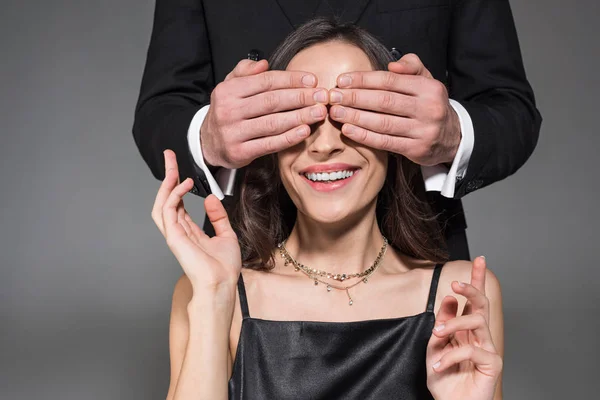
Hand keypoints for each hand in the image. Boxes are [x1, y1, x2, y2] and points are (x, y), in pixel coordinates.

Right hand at [151, 150, 241, 293]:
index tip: (181, 168)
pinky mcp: (173, 236)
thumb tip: (211, 198)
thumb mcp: (226, 235)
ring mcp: (174, 233)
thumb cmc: (224, 268)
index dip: (178, 184)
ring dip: (166, 181)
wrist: (222, 284)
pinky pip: (168, 209)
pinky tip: (184, 184)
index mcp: (189, 231)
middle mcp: (178, 231)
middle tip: (170, 156)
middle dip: (168, 176)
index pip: (179, 203)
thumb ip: (218, 216)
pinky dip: (174, 194)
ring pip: (162, 201)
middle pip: (167, 198)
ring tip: (172, 165)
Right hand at [200, 59, 327, 168]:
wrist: (209, 143)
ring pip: (273, 123)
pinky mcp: (240, 152)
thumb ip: (244, 71)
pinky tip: (304, 130)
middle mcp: (229, 111)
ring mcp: (233, 133)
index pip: (266, 81)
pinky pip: (270, 144)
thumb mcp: (229, 87)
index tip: (312, 81)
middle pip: (272, 101)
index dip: (291, 80)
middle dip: (301, 97)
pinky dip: (289, 137)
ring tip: (319, 112)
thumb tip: (264, 63)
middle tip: (322, 96)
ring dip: (300, 117)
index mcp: (228, 91)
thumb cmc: (227, 112)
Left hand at [328, 53, 460, 165]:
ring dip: (355, 117)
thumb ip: (411, 66)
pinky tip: (348, 129)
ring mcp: (423, 131)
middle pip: (384, 101)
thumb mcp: (428, 81)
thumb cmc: (430, 105)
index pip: (390, 81)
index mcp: (429, 88)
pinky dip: (364, 136)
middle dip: (355, 98)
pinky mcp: (416, 150)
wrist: (453, 137)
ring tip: (336, 112)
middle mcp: (428, 109)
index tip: (342, 80)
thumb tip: (392, 65)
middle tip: (333, 96)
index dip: (364, 80)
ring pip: (383, 123)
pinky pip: (385, 142)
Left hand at [426, 257, 502, 399]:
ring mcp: (488, 348)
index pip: (474, 301)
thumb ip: (442, 323)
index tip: (480, 259)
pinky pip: (472, 348)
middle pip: (482, 303)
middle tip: (456, 283)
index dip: (477, 279)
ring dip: (453, 323)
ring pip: (477, 320)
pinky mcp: (493, 364)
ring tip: (437, 334)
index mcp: (466, 330)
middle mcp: (480, 336)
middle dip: (472, 288)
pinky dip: (451, 355)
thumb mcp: (435, 347)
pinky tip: (440, 365)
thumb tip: (448, 298)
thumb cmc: (445, 380)